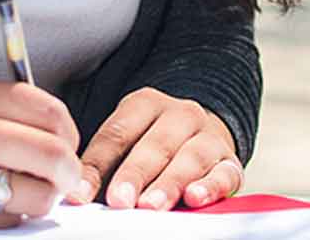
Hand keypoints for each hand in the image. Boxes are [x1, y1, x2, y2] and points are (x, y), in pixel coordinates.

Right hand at [0, 74, 82, 231]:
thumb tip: (54, 132)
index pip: (46, 108)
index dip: (68, 131)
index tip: (66, 143)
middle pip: (51, 152)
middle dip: (69, 170)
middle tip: (65, 176)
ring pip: (36, 193)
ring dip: (45, 198)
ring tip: (33, 194)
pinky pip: (6, 218)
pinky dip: (13, 215)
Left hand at [66, 87, 242, 210]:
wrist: (201, 133)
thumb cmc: (152, 144)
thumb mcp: (127, 142)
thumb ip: (106, 165)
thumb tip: (79, 195)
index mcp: (145, 103)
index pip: (116, 134)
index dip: (96, 166)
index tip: (80, 194)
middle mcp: (180, 114)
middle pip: (154, 145)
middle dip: (134, 174)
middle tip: (118, 200)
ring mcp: (208, 135)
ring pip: (190, 157)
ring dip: (169, 183)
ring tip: (150, 205)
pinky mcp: (230, 161)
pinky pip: (224, 173)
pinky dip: (210, 186)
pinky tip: (195, 198)